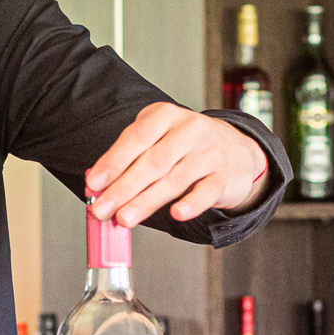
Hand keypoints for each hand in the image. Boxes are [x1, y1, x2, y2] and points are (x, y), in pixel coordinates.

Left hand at [87, 102, 268, 226]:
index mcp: (166, 116)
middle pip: (153, 161)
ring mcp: (210, 153)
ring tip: (125, 218)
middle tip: (102, 209)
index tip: (94, 183)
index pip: (136, 137)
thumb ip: (131, 157)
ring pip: (175, 179)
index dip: (113, 161)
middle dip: (123, 188)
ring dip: (146, 201)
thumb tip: (98, 183)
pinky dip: (191, 204)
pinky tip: (175, 214)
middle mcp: (189, 130)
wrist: (239, 151)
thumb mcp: (159, 138)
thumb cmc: (187, 146)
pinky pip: (206, 192)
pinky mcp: (225, 177)